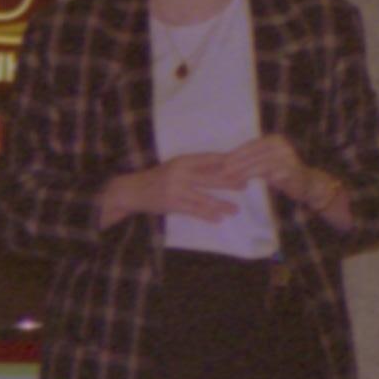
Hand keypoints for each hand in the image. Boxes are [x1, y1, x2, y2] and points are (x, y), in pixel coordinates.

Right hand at [100, 154, 241, 226]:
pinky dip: (207, 215)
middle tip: (245, 185)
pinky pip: (194, 211)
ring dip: (222, 205)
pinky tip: (218, 219)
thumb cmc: (159, 177)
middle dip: (229, 182)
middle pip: (211, 178)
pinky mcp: (172, 204)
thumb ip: (195, 166)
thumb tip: (222, 167)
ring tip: (235, 210)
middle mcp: (180, 173)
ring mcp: (176, 189)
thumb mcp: (176, 166)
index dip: (227, 162)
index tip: (243, 165)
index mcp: (183, 160)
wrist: (133, 190)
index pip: (209, 159)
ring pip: (204, 198)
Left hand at [217, 134, 353, 228]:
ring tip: (228, 177)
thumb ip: (252, 159)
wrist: (309, 185)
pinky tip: (243, 184)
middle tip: (221, 170)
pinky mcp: (289, 169)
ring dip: (242, 170)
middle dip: (235, 162)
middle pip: (252, 153)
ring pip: (258, 163)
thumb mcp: (266, 164)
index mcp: (274, 139)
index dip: (235, 153)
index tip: (220, 162)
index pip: (250, 145)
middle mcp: (280, 144)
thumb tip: (226, 161)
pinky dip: (253, 178)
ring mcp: (286, 155)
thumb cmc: (284, 175)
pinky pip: (267, 173)